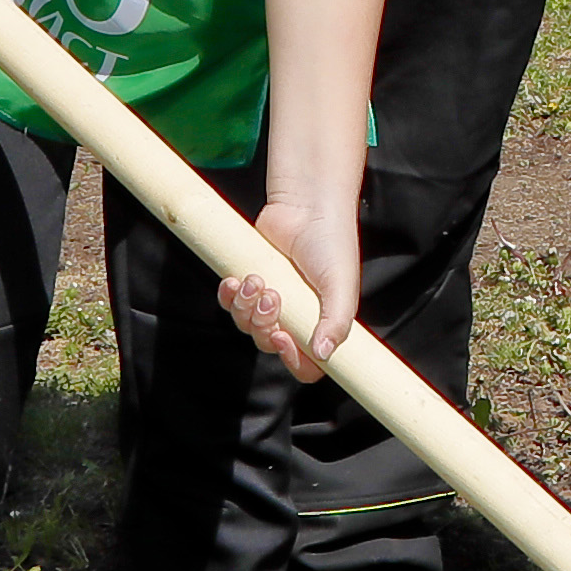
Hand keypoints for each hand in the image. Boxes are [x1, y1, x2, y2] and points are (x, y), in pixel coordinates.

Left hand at [226, 194, 357, 382]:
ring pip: (247, 326)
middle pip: (269, 344)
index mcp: (322, 322)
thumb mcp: (341, 284)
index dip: (293, 361)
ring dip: (245, 308)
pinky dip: (229, 297)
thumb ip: (337, 322)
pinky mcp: (251, 281)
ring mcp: (272, 300)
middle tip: (271, 296)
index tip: (283, 337)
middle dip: (263, 324)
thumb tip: (324, 355)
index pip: (307, 366)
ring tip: (255, 279)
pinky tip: (235, 280)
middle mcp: (296, 315)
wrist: (305, 204)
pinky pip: (231, 305)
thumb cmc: (331, 243)